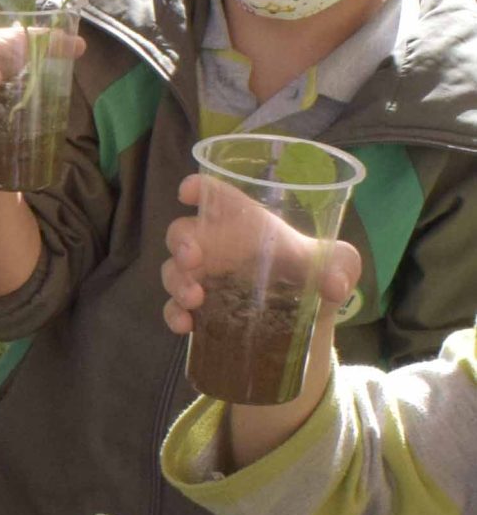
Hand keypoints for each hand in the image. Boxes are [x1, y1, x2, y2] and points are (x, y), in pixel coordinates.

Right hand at [162, 178, 360, 339]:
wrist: (307, 321)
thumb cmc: (314, 277)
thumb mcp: (337, 265)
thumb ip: (341, 266)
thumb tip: (335, 286)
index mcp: (247, 224)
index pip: (216, 197)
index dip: (198, 189)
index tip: (187, 192)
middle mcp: (218, 246)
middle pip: (183, 233)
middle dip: (181, 243)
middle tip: (193, 259)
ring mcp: (203, 278)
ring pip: (173, 271)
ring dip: (177, 282)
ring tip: (195, 299)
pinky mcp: (198, 309)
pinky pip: (172, 308)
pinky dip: (174, 315)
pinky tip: (186, 325)